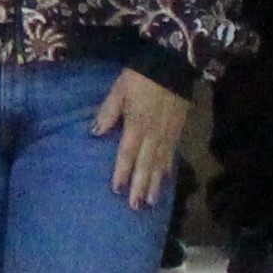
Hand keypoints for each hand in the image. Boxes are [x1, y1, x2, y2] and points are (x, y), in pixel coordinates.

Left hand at [97, 70, 189, 212]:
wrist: (172, 65)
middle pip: (146, 164)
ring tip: (151, 202)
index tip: (117, 190)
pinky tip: (166, 180)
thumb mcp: (119, 90)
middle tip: (136, 207)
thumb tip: (94, 133)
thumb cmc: (140, 77)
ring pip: (161, 163)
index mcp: (136, 124)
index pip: (127, 153)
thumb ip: (107, 112)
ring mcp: (168, 133)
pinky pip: (172, 154)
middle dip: (141, 186)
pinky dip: (168, 169)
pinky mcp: (178, 130)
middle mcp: (153, 134)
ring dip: (156, 183)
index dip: (122, 172)